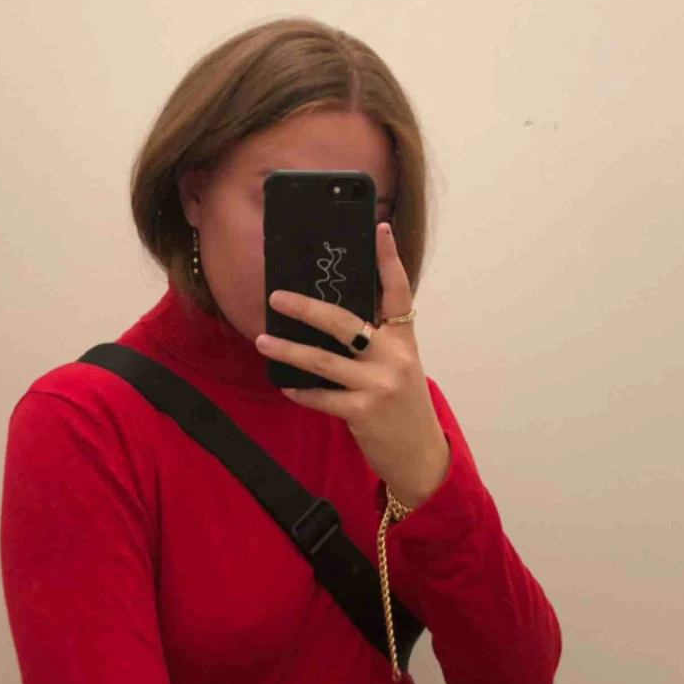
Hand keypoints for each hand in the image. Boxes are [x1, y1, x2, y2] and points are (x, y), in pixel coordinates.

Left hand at [255, 222, 449, 508]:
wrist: (420, 455)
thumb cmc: (402, 406)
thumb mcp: (399, 367)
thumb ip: (375, 342)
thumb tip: (327, 320)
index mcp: (404, 340)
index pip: (398, 291)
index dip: (388, 258)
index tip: (378, 228)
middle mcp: (394, 357)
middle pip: (345, 323)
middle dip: (307, 309)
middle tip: (277, 297)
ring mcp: (379, 385)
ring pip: (323, 361)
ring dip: (288, 351)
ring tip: (262, 341)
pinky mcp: (363, 412)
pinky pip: (322, 397)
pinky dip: (301, 391)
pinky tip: (285, 385)